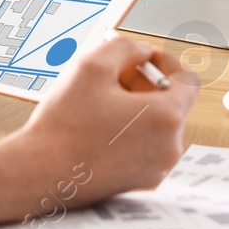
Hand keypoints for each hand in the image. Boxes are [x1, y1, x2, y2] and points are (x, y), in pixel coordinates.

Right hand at [8, 34, 196, 203]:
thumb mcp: (92, 66)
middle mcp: (168, 146)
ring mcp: (156, 167)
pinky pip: (146, 145)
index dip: (167, 62)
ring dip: (138, 107)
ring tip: (103, 102)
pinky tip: (101, 126)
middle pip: (172, 102)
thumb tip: (141, 52)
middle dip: (147, 84)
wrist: (40, 173)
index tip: (145, 58)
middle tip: (117, 76)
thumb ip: (126, 48)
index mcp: (166, 117)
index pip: (188, 79)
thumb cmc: (64, 127)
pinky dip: (132, 130)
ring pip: (158, 124)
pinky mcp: (140, 180)